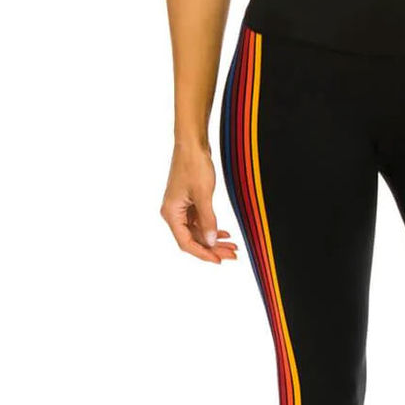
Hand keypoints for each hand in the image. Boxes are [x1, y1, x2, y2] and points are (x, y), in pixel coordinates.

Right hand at [160, 142, 237, 263]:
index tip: (218, 260)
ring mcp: (181, 208)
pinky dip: (212, 228)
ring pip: (198, 232)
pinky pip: (200, 222)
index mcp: (171, 213)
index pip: (186, 242)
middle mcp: (174, 213)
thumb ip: (207, 220)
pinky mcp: (189, 203)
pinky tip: (225, 233)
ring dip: (214, 239)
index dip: (203, 253)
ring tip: (232, 246)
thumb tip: (210, 241)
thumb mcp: (203, 195)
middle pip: (193, 239)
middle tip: (232, 255)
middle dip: (213, 248)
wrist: (192, 144)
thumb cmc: (194, 165)